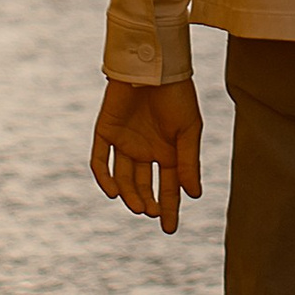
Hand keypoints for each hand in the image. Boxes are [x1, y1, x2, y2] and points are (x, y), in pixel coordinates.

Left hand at [89, 78, 204, 233]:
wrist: (154, 65)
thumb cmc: (177, 95)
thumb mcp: (188, 131)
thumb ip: (188, 162)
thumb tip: (194, 194)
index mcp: (168, 151)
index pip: (168, 186)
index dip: (169, 208)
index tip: (169, 229)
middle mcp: (145, 150)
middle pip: (144, 186)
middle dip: (148, 202)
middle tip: (153, 213)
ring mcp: (124, 142)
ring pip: (123, 177)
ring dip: (129, 194)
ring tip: (138, 206)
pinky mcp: (105, 131)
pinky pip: (100, 160)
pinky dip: (104, 177)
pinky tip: (113, 191)